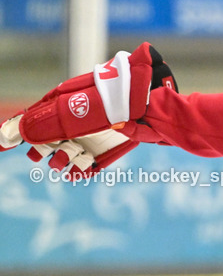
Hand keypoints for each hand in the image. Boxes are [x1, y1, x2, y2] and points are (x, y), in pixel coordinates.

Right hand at [0, 43, 176, 177]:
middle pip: (46, 139)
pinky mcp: (105, 149)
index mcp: (65, 102)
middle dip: (42, 148)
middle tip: (46, 153)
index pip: (34, 117)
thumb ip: (50, 118)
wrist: (154, 111)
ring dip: (61, 160)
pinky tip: (78, 172)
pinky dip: (78, 171)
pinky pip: (84, 166)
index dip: (18, 130)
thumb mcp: (80, 108)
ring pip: (64, 153)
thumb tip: (21, 130)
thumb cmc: (118, 102)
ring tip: (69, 158)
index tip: (4, 142)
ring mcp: (89, 135)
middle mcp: (75, 120)